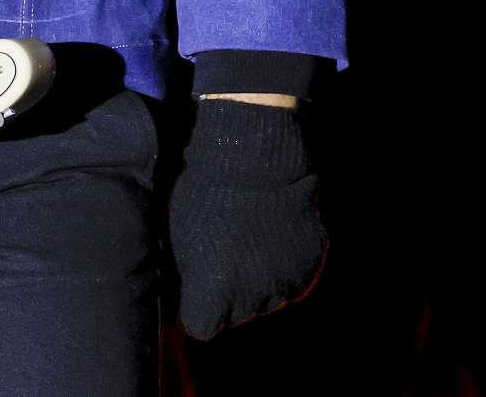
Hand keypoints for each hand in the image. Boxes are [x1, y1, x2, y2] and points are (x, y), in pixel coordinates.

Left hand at [169, 99, 326, 338]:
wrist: (253, 158)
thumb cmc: (204, 194)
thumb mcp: (177, 237)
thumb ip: (180, 277)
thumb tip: (175, 301)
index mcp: (212, 293)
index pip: (201, 327)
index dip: (198, 306)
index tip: (198, 287)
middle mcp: (250, 298)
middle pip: (236, 315)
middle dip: (230, 294)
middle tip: (226, 256)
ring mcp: (284, 283)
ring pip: (267, 299)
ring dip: (259, 281)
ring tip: (250, 243)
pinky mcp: (309, 265)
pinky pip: (293, 279)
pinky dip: (285, 264)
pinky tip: (274, 237)